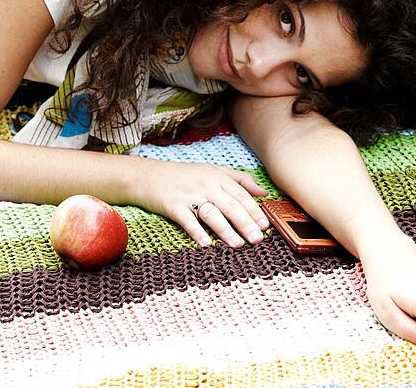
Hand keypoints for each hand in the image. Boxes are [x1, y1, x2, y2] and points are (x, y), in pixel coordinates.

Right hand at [132, 161, 269, 247]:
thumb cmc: (185, 175)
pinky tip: (206, 244)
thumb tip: (263, 193)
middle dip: (245, 223)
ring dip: (225, 230)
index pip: (241, 195)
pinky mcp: (173, 205)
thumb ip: (240, 180)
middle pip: (229, 205)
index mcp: (218, 177)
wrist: (150, 175)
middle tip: (257, 239)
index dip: (254, 211)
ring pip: (211, 213)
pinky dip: (197, 232)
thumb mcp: (214, 171)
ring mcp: (189, 195)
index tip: (265, 225)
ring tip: (238, 244)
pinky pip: (187, 220)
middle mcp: (206, 185)